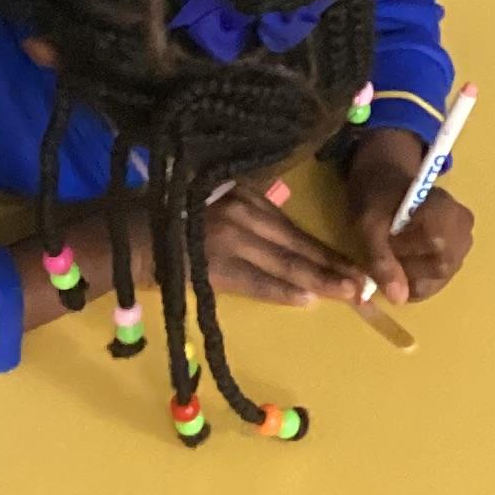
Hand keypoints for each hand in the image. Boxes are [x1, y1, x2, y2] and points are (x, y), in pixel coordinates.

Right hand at [13, 182, 365, 324]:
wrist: (126, 236)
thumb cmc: (171, 219)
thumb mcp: (217, 204)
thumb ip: (251, 216)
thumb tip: (292, 246)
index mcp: (245, 195)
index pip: (295, 228)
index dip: (328, 251)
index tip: (358, 266)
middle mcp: (241, 211)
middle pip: (297, 247)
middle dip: (335, 269)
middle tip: (368, 288)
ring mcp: (227, 237)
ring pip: (285, 264)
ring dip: (321, 282)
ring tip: (351, 295)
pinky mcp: (212, 264)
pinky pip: (255, 282)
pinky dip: (282, 291)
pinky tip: (308, 300)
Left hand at [344, 125, 474, 305]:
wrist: (386, 184)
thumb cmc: (378, 197)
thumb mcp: (368, 224)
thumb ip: (382, 259)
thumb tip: (398, 299)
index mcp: (446, 209)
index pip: (432, 246)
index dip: (403, 251)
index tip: (385, 238)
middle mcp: (463, 228)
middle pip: (438, 267)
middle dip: (406, 266)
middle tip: (387, 247)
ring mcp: (463, 244)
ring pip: (437, 278)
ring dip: (409, 273)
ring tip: (394, 250)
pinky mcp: (457, 257)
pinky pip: (437, 282)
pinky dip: (415, 278)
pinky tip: (403, 260)